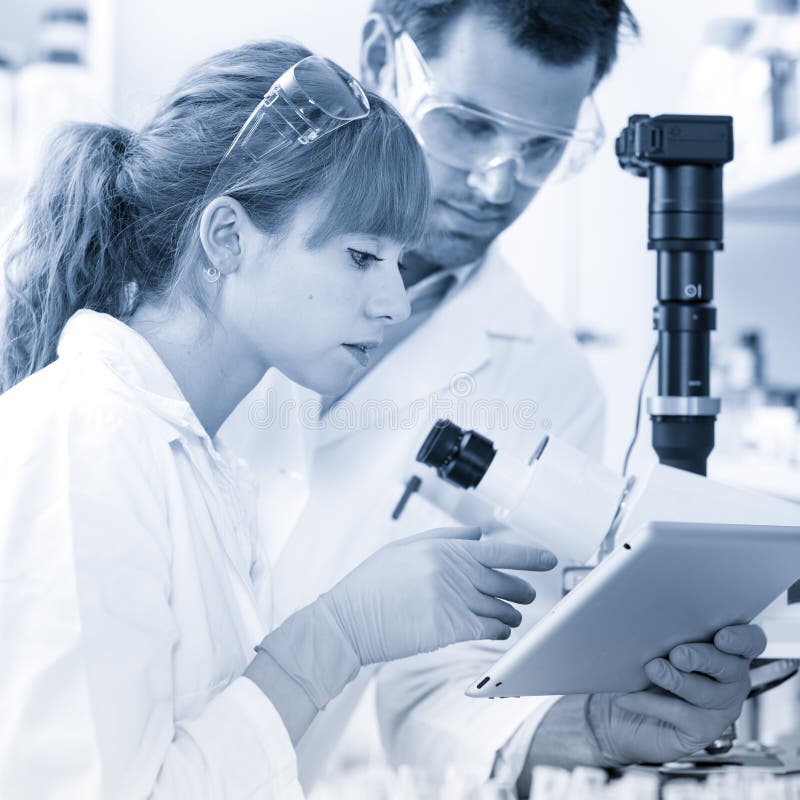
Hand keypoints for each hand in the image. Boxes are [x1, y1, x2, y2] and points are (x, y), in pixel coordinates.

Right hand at [321, 526, 556, 664]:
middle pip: (504, 581)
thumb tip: (479, 533)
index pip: (498, 550)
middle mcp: (452, 571)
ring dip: (511, 614)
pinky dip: (498, 631)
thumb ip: (445, 537)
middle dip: (522, 589)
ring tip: (512, 617)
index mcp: (443, 548)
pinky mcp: (448, 629)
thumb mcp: (404, 547)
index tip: (549, 559)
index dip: (529, 555)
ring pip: (499, 608)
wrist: (348, 619)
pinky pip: (487, 629)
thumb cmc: (372, 583)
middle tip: (529, 594)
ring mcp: (451, 600)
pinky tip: (498, 631)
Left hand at [587, 624, 766, 764]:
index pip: (750, 641)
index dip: (741, 638)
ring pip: (709, 693)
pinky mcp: (702, 730)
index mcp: (724, 648)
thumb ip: (661, 632)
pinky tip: (629, 697)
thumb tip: (646, 618)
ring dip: (679, 680)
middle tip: (677, 654)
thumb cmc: (638, 668)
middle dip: (703, 658)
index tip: (721, 637)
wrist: (616, 710)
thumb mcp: (650, 643)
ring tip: (652, 669)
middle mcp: (730, 678)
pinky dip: (652, 703)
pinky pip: (682, 715)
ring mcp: (720, 707)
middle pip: (731, 667)